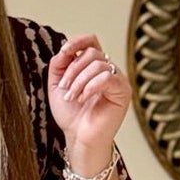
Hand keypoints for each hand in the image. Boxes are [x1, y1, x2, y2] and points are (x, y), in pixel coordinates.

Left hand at [47, 33, 130, 162]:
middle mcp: (107, 70)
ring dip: (79, 80)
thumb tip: (65, 49)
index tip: (64, 52)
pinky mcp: (123, 91)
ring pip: (98, 63)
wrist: (78, 138)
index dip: (77, 41)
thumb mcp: (57, 85)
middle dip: (73, 69)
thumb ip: (59, 64)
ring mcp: (117, 80)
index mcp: (93, 66)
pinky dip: (91, 86)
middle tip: (65, 88)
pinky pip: (107, 76)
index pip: (91, 41)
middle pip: (92, 52)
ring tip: (72, 97)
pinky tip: (84, 98)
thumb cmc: (70, 116)